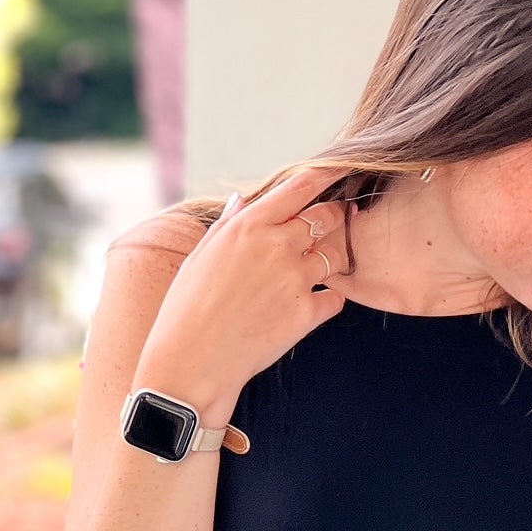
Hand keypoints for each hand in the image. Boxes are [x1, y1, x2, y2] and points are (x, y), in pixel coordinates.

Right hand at [132, 163, 351, 423]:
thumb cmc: (186, 309)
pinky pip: (335, 297)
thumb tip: (243, 200)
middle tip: (341, 218)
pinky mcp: (307, 313)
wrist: (191, 362)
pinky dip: (330, 298)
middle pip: (326, 217)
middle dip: (336, 215)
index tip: (344, 167)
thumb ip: (227, 225)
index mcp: (249, 227)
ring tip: (322, 265)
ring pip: (335, 255)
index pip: (300, 187)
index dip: (326, 174)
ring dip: (334, 257)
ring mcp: (296, 279)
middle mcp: (277, 246)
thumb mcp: (199, 257)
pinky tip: (315, 303)